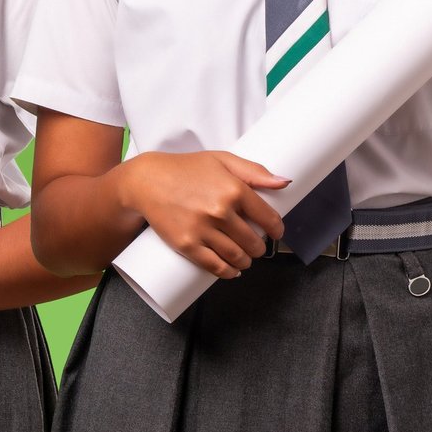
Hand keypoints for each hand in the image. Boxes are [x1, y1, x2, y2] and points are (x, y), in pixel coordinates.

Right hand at [121, 152, 288, 277]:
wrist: (147, 181)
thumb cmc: (186, 168)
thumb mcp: (222, 160)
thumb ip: (254, 171)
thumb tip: (284, 182)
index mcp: (234, 189)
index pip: (267, 218)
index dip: (276, 229)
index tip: (276, 233)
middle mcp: (220, 211)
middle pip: (252, 241)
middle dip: (259, 248)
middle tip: (257, 247)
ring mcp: (203, 230)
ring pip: (236, 256)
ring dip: (245, 262)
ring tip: (245, 259)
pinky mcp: (187, 244)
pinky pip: (214, 265)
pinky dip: (227, 272)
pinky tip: (232, 271)